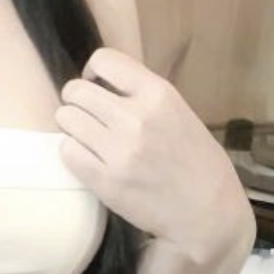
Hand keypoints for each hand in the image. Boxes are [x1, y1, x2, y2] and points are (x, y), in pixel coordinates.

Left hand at [55, 45, 249, 260]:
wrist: (208, 214)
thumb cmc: (197, 164)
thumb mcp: (180, 114)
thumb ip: (144, 97)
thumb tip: (103, 86)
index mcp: (159, 95)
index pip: (105, 60)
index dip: (92, 72)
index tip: (96, 86)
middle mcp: (136, 117)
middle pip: (76, 91)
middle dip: (77, 101)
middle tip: (88, 118)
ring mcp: (119, 150)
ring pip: (66, 119)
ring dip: (72, 127)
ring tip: (89, 139)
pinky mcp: (106, 180)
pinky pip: (67, 151)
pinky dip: (72, 152)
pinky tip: (89, 158)